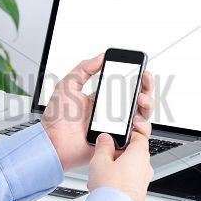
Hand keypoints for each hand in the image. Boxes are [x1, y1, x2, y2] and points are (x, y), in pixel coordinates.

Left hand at [42, 53, 153, 171]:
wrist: (53, 142)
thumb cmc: (56, 119)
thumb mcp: (68, 85)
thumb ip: (83, 69)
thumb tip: (101, 56)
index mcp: (102, 101)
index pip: (126, 88)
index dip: (137, 79)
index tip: (142, 71)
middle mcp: (112, 114)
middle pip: (139, 101)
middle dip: (147, 89)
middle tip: (145, 80)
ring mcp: (116, 129)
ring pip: (142, 117)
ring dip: (147, 106)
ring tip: (141, 100)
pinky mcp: (117, 143)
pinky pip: (137, 138)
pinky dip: (142, 129)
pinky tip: (135, 121)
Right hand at [87, 131, 152, 200]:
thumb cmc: (111, 189)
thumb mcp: (100, 161)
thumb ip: (103, 146)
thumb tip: (105, 139)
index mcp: (140, 154)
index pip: (140, 136)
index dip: (128, 133)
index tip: (118, 134)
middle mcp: (145, 167)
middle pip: (134, 152)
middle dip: (118, 152)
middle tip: (104, 154)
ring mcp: (143, 182)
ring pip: (131, 168)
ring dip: (117, 167)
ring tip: (101, 172)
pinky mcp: (138, 194)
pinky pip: (129, 181)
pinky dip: (118, 179)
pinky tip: (104, 184)